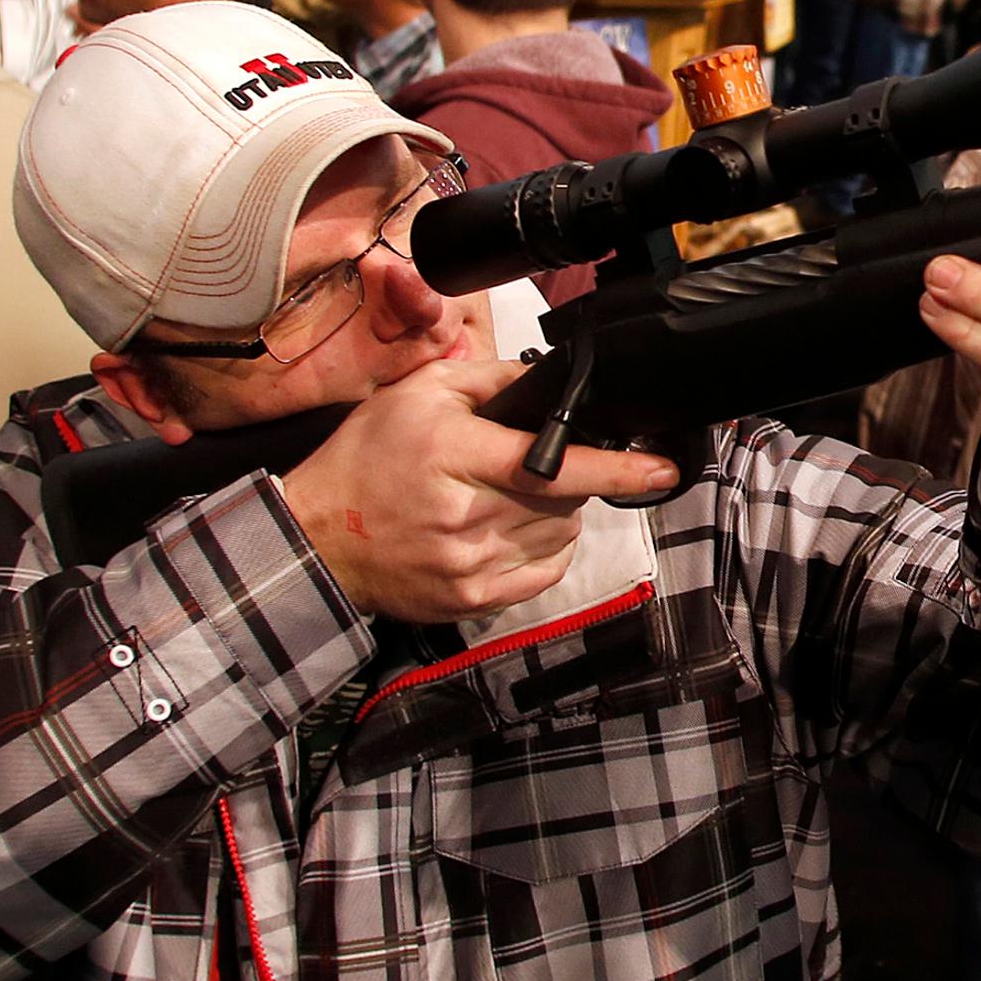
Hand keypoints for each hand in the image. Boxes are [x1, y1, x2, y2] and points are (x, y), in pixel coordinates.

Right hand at [275, 352, 678, 621]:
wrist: (319, 539)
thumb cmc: (366, 460)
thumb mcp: (419, 394)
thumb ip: (491, 380)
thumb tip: (551, 383)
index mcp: (454, 454)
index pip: (552, 465)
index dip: (616, 469)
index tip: (661, 468)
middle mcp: (466, 514)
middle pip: (565, 498)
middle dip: (566, 477)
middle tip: (522, 466)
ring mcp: (472, 564)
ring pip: (560, 533)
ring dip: (553, 512)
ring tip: (505, 497)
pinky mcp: (473, 599)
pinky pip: (544, 570)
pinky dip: (542, 546)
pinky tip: (507, 529)